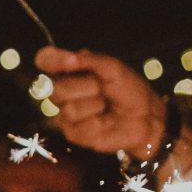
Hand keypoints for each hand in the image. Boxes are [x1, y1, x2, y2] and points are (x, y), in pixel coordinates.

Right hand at [36, 47, 166, 159]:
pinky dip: (98, 123)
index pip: (46, 59)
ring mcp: (65, 112)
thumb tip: (68, 58)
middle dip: (87, 87)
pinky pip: (79, 126)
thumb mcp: (112, 68)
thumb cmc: (129, 89)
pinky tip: (105, 121)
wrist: (146, 116)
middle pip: (57, 88)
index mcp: (70, 70)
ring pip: (69, 109)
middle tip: (103, 89)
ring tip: (106, 107)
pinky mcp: (73, 133)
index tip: (70, 61)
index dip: (51, 59)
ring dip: (95, 106)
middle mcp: (64, 91)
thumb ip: (89, 60)